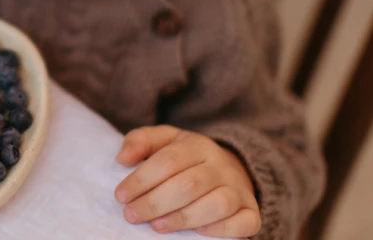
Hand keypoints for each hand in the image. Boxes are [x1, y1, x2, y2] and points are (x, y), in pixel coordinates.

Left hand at [114, 125, 259, 237]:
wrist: (231, 169)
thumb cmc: (186, 159)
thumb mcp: (163, 141)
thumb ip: (140, 141)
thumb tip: (122, 158)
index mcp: (198, 145)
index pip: (168, 161)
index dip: (141, 179)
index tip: (121, 196)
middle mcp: (221, 165)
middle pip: (189, 185)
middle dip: (155, 202)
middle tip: (132, 215)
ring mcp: (239, 189)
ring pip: (216, 204)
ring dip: (183, 218)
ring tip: (156, 226)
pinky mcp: (251, 211)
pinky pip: (244, 222)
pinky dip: (221, 230)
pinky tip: (197, 233)